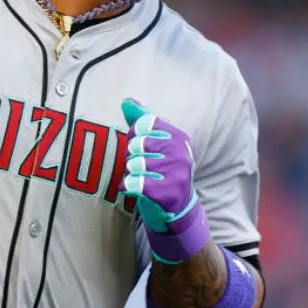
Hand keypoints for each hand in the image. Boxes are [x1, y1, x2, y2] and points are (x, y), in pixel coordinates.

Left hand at [120, 98, 209, 263]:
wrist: (176, 206)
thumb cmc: (162, 169)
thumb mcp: (156, 142)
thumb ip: (141, 120)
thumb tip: (126, 101)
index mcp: (179, 136)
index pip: (143, 124)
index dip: (135, 136)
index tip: (143, 147)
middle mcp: (181, 152)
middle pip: (136, 144)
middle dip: (132, 156)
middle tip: (144, 167)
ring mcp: (176, 174)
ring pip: (133, 164)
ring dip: (131, 173)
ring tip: (143, 178)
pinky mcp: (167, 193)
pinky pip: (133, 183)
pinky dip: (128, 186)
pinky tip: (136, 189)